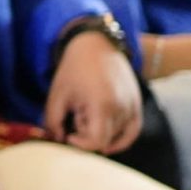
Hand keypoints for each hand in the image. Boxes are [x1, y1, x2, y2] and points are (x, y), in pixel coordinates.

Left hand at [44, 27, 141, 152]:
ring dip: (102, 132)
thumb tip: (58, 140)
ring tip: (89, 114)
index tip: (68, 134)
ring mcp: (133, 107)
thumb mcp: (57, 94)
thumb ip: (53, 121)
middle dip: (88, 135)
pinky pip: (133, 131)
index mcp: (102, 105)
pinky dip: (121, 139)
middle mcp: (122, 109)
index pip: (96, 142)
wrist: (96, 45)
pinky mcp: (137, 105)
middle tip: (76, 117)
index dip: (80, 144)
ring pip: (118, 137)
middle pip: (106, 140)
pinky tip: (108, 140)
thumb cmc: (74, 68)